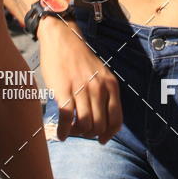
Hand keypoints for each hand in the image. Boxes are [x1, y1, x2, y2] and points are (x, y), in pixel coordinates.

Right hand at [39, 18, 121, 143]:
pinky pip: (66, 119)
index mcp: (110, 84)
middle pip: (99, 126)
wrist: (62, 38)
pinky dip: (64, 132)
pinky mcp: (63, 90)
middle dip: (90, 134)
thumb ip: (105, 93)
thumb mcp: (100, 73)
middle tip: (81, 131)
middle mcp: (98, 87)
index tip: (101, 140)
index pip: (116, 120)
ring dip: (77, 133)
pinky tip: (61, 133)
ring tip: (71, 130)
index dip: (109, 134)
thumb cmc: (80, 58)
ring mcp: (81, 89)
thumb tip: (103, 122)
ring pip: (84, 125)